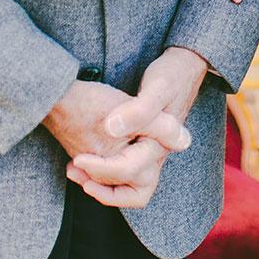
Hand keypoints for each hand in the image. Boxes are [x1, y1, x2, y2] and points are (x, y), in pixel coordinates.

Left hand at [67, 48, 206, 208]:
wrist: (184, 67)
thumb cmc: (171, 76)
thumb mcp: (158, 88)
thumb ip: (139, 111)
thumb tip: (112, 128)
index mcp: (160, 145)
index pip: (127, 170)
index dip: (100, 169)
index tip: (78, 159)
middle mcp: (156, 155)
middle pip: (131, 191)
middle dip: (100, 187)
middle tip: (76, 170)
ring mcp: (148, 153)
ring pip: (126, 186)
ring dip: (100, 183)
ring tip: (75, 169)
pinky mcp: (140, 146)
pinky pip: (122, 170)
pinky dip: (103, 171)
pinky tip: (84, 156)